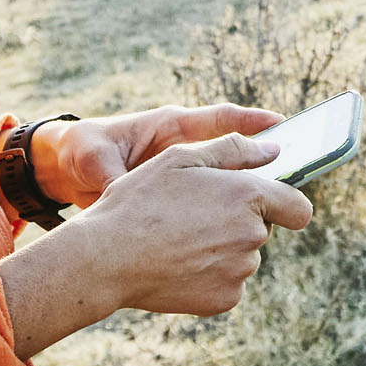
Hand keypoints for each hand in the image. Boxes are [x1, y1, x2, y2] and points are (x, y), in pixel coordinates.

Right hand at [0, 129, 313, 360]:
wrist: (106, 259)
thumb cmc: (139, 201)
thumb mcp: (180, 159)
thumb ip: (234, 149)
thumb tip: (273, 150)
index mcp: (249, 196)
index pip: (299, 208)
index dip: (285, 205)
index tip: (268, 205)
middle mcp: (253, 235)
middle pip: (261, 230)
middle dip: (238, 222)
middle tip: (193, 217)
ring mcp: (240, 271)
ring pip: (242, 257)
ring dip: (222, 250)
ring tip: (178, 241)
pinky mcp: (224, 300)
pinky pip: (228, 284)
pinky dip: (209, 277)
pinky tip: (177, 266)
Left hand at [35, 103, 278, 208]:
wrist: (68, 172)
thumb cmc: (83, 152)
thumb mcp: (94, 158)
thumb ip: (113, 170)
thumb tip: (124, 186)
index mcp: (171, 128)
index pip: (220, 120)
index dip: (253, 121)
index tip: (284, 124)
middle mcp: (186, 155)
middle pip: (235, 160)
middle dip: (264, 169)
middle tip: (297, 173)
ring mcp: (186, 182)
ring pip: (226, 192)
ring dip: (246, 203)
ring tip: (276, 213)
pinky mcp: (181, 205)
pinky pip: (209, 215)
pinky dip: (222, 229)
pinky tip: (236, 245)